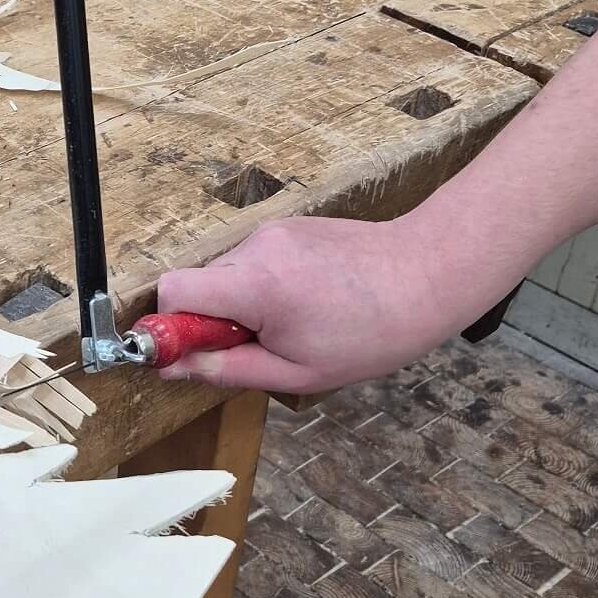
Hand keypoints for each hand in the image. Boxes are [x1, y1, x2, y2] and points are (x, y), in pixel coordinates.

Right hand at [152, 216, 457, 392]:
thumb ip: (226, 369)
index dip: (169, 326)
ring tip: (291, 323)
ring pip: (224, 274)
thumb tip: (173, 369)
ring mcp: (272, 231)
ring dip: (239, 303)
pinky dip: (261, 285)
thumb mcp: (296, 371)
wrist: (427, 274)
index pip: (172, 291)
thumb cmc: (373, 331)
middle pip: (196, 283)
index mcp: (256, 285)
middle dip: (210, 320)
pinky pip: (251, 261)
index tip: (187, 352)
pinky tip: (305, 301)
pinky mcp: (287, 226)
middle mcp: (256, 248)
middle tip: (255, 345)